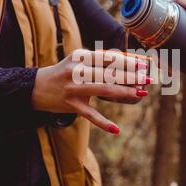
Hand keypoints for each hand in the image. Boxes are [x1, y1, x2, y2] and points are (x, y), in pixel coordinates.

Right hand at [32, 49, 151, 134]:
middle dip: (131, 76)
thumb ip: (101, 62)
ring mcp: (73, 88)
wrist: (37, 87)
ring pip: (104, 89)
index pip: (109, 57)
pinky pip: (90, 115)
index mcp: (80, 56)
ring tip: (141, 93)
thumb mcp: (79, 61)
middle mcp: (77, 70)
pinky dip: (103, 123)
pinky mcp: (71, 105)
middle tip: (148, 79)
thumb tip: (130, 65)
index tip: (145, 64)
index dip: (128, 61)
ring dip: (125, 92)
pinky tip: (116, 129)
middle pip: (109, 73)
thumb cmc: (66, 72)